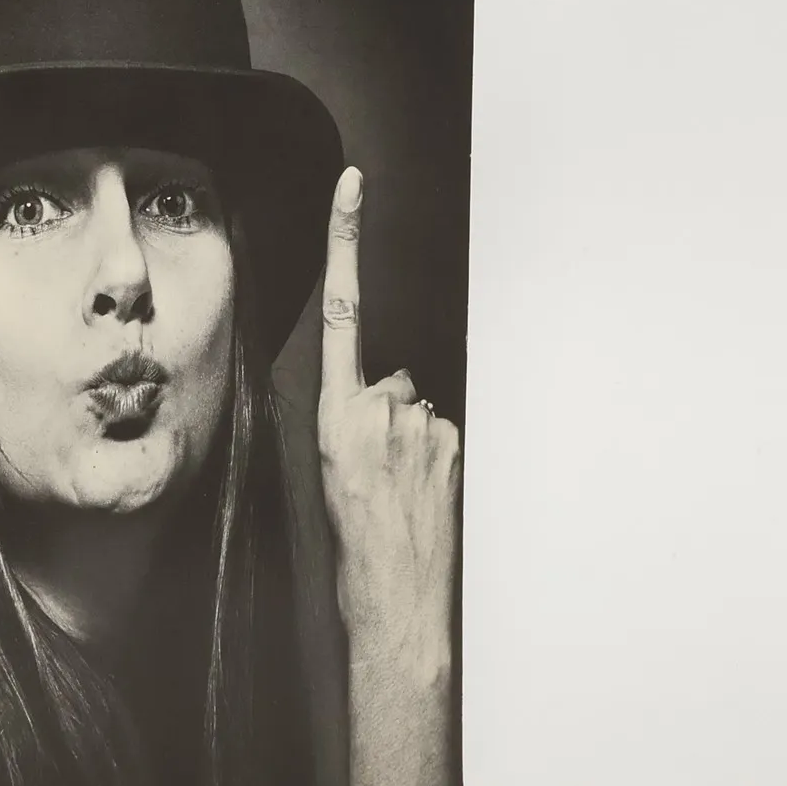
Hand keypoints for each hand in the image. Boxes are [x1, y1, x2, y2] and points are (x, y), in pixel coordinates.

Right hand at [317, 166, 459, 669]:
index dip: (345, 240)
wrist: (393, 598)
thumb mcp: (331, 471)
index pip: (341, 306)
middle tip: (377, 468)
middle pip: (390, 379)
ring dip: (412, 441)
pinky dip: (434, 458)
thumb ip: (355, 419)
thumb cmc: (353, 544)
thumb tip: (389, 402)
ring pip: (418, 409)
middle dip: (387, 412)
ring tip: (400, 490)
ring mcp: (424, 425)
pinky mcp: (455, 443)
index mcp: (336, 411)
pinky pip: (442, 433)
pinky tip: (423, 493)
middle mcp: (381, 408)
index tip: (351, 187)